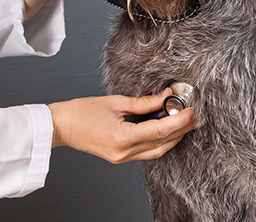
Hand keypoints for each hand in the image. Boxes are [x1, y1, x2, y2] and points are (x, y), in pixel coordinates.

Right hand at [48, 89, 197, 163]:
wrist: (61, 126)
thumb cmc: (81, 112)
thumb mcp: (115, 102)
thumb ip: (143, 102)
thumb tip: (165, 98)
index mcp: (122, 137)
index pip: (160, 130)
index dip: (179, 120)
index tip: (191, 110)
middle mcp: (124, 152)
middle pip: (163, 144)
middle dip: (181, 130)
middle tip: (194, 115)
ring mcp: (123, 157)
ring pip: (157, 151)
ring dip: (173, 137)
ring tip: (184, 122)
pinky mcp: (121, 157)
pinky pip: (147, 152)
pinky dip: (159, 141)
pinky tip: (165, 128)